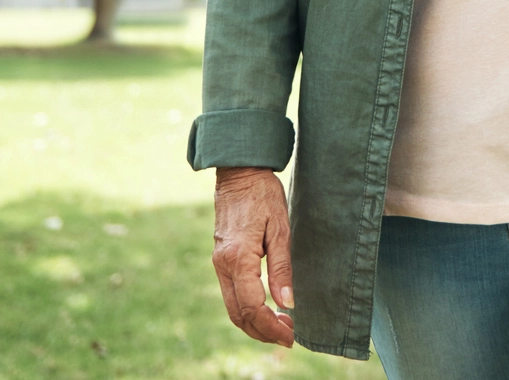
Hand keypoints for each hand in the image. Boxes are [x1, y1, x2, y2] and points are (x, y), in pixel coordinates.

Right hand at [211, 167, 294, 346]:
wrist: (239, 172)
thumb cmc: (263, 196)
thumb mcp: (280, 228)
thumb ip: (281, 268)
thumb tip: (287, 304)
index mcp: (238, 259)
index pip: (252, 307)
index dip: (271, 327)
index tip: (290, 335)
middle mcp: (223, 265)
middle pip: (238, 315)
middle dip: (262, 332)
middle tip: (288, 336)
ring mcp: (218, 263)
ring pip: (232, 307)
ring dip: (254, 323)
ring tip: (280, 326)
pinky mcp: (220, 259)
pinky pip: (231, 293)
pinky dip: (247, 309)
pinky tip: (266, 307)